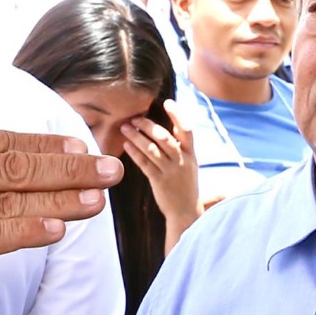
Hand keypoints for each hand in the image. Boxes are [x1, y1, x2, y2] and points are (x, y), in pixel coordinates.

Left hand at [120, 103, 200, 245]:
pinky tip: (126, 145)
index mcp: (191, 154)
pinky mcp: (159, 182)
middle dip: (148, 126)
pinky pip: (145, 164)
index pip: (187, 130)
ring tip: (124, 128)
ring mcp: (171, 172)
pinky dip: (134, 153)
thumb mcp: (189, 162)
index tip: (167, 102)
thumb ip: (181, 145)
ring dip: (137, 136)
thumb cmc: (185, 183)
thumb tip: (172, 124)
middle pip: (165, 138)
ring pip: (152, 150)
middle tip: (134, 118)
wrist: (186, 211)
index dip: (178, 115)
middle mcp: (182, 161)